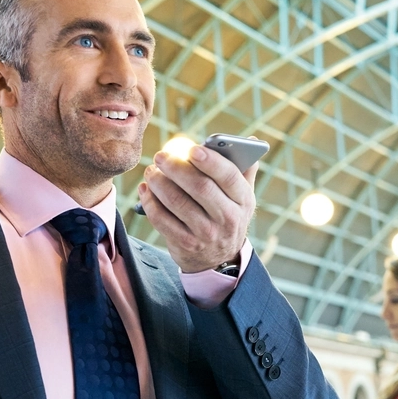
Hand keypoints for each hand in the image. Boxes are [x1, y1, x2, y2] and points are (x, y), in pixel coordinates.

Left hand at [138, 146, 256, 272]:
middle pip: (200, 187)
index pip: (229, 176)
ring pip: (177, 202)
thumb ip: (244, 170)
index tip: (191, 148)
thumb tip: (251, 140)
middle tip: (161, 156)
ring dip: (159, 183)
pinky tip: (146, 189)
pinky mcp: (185, 244)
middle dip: (177, 168)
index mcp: (243, 200)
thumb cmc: (227, 215)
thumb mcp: (242, 198)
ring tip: (151, 171)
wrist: (218, 258)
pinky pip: (162, 220)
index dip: (210, 161)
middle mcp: (228, 218)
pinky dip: (150, 202)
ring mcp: (206, 233)